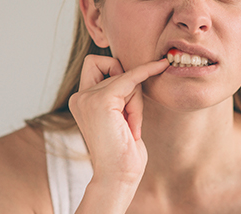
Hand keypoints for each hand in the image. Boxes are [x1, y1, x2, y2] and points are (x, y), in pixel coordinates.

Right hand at [69, 55, 168, 187]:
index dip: (114, 66)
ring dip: (136, 101)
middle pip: (114, 69)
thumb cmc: (122, 149)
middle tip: (130, 118)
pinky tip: (160, 66)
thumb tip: (133, 70)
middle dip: (130, 90)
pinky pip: (131, 77)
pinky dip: (147, 71)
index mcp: (81, 100)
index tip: (135, 71)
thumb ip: (117, 93)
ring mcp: (87, 98)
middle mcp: (80, 97)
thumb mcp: (118, 114)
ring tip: (131, 127)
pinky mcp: (102, 101)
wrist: (118, 176)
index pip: (95, 64)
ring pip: (126, 77)